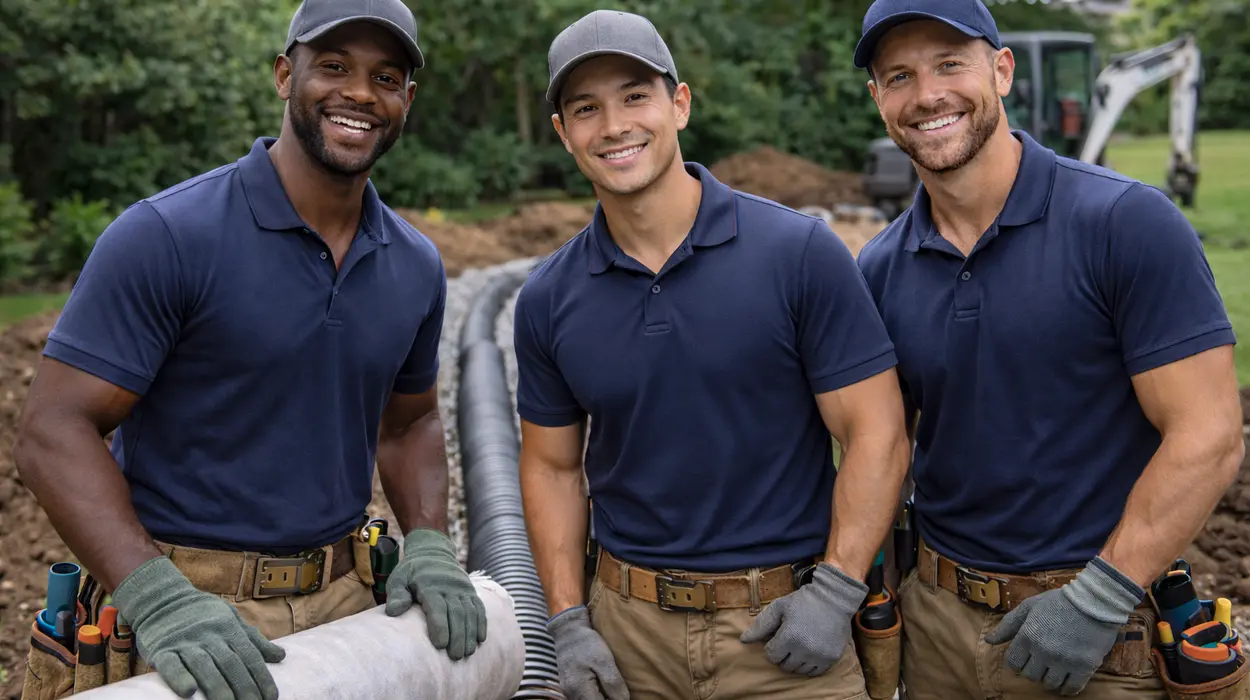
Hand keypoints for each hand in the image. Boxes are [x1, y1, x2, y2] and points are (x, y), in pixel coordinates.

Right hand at [110, 556, 285, 699]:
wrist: (161, 597)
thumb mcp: (231, 619)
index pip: (249, 655)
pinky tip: (188, 692)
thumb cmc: (202, 613)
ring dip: (217, 687)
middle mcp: (209, 635)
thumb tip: (281, 656)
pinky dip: (179, 678)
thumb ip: (253, 639)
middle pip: (230, 663)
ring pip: (204, 665)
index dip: (261, 677)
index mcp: (228, 628)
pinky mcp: (162, 649)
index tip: (271, 697)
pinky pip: (170, 665)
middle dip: (244, 687)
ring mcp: (185, 641)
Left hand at [385, 527, 486, 659]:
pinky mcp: (471, 591)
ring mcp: (462, 588)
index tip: (440, 645)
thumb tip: (394, 612)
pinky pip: (479, 607)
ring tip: (467, 652)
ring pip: (470, 612)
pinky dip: (481, 623)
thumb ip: (396, 594)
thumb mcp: (398, 578)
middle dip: (458, 636)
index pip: (437, 607)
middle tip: (456, 656)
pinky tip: (480, 639)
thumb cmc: (411, 572)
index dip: (440, 626)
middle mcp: (449, 586)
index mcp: (430, 585)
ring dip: (470, 633)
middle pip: (457, 613)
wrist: (433, 551)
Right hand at [548, 606, 628, 699]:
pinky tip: (603, 687)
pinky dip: (595, 695)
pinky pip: (584, 697)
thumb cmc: (586, 643)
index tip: (622, 695)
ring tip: (613, 690)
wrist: (568, 631)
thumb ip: (613, 683)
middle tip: (619, 691)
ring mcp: (569, 691)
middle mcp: (571, 694)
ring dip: (601, 698)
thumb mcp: (604, 660)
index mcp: (580, 689)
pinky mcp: (570, 686)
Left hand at [739, 562, 866, 675]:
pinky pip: (815, 672)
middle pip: (785, 666)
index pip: (771, 656)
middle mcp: (805, 649)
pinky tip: (810, 651)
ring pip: (799, 671)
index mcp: (789, 636)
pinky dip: (810, 665)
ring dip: (796, 661)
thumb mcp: (779, 607)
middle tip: (789, 641)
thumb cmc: (803, 601)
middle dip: (783, 655)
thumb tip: (743, 640)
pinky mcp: (832, 658)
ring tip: (800, 645)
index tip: (779, 636)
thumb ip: (760, 625)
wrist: (834, 598)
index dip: (772, 646)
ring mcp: (819, 655)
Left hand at [984, 557, 1144, 695]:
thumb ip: (1008, 625)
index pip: (1013, 663)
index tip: (1025, 659)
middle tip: (1041, 663)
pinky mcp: (1084, 667)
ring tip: (1054, 670)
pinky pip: (1071, 688)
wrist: (1094, 600)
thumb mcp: (1029, 606)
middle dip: (1033, 670)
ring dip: (1050, 679)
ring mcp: (1063, 660)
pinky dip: (1067, 689)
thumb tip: (988, 641)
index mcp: (1027, 636)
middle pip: (1030, 675)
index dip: (1017, 662)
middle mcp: (1043, 651)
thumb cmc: (1059, 601)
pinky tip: (1066, 683)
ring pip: (1049, 684)